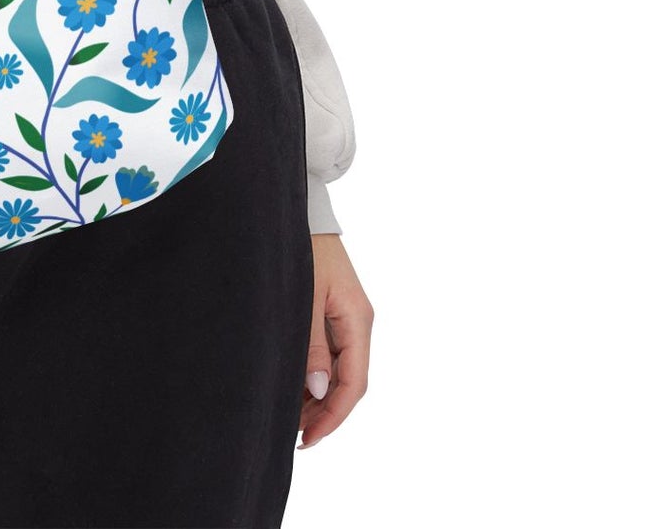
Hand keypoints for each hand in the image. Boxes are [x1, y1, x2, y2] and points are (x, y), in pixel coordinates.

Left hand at [299, 233, 371, 447]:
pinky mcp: (333, 309)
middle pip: (348, 381)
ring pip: (339, 369)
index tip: (309, 439)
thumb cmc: (302, 247)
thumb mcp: (304, 297)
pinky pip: (329, 352)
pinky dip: (314, 373)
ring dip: (318, 395)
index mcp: (358, 320)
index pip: (354, 383)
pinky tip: (294, 384)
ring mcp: (347, 316)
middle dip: (324, 411)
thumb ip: (312, 344)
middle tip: (294, 434)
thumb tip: (318, 390)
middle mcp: (358, 322)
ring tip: (290, 416)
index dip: (333, 415)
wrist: (301, 209)